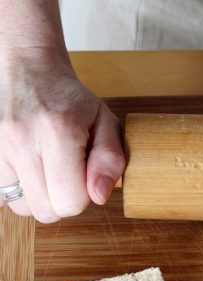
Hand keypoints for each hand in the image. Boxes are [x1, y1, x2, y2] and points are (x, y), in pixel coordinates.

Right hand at [0, 47, 124, 222]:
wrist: (26, 69)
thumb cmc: (69, 99)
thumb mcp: (104, 121)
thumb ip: (110, 159)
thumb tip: (99, 195)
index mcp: (59, 131)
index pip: (71, 202)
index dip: (84, 195)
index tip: (84, 174)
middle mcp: (20, 139)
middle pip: (45, 211)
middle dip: (61, 198)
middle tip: (65, 172)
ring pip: (21, 207)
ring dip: (37, 195)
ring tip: (44, 167)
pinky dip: (15, 189)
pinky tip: (24, 168)